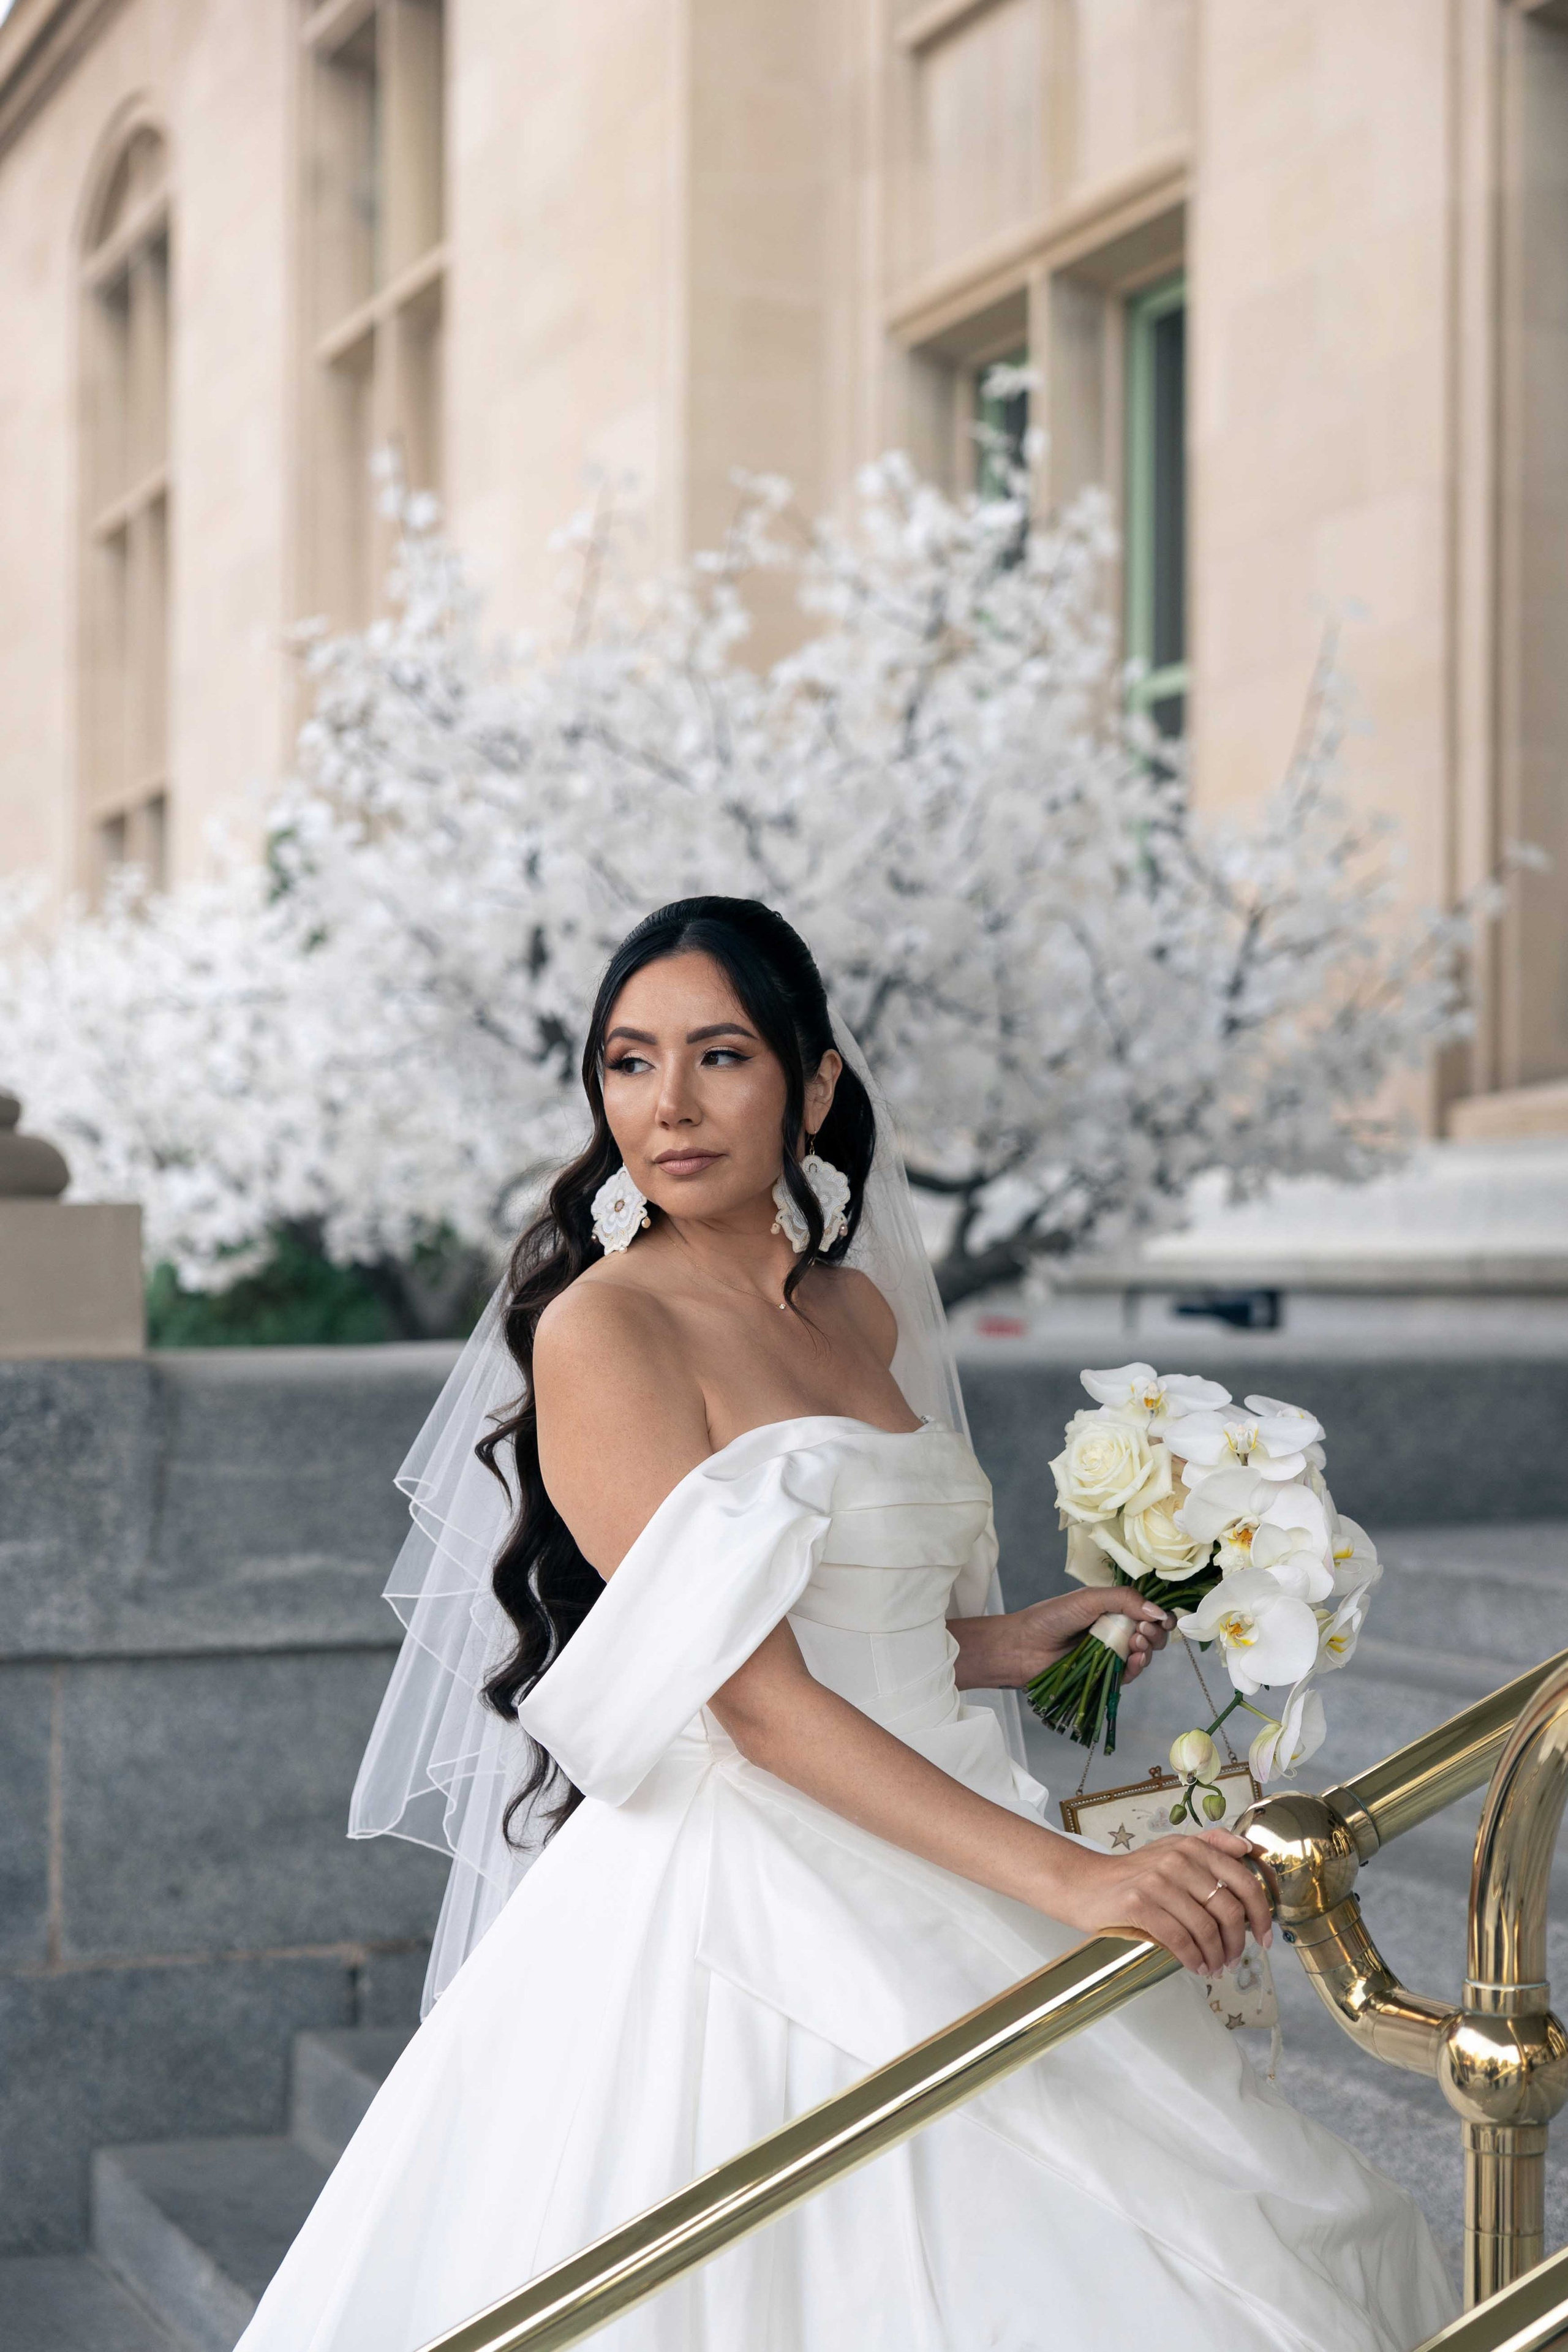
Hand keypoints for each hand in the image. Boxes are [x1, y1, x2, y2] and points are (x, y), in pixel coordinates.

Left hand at [1006, 1585, 1173, 1686]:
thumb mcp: (1089, 1598)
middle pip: (1151, 1634)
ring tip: (1136, 1642)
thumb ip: (1125, 1600)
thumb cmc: (1052, 1617)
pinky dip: (1137, 1667)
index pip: (1147, 1612)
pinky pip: (1129, 1673)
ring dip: (1148, 1649)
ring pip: (1143, 1654)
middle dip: (1155, 1633)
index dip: (1160, 1616)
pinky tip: (1135, 1659)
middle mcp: (1115, 1630)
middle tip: (1143, 1630)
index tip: (1164, 1620)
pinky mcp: (1105, 1675)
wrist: (1023, 1647)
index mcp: (1112, 1609)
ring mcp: (1110, 1654)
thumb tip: (1159, 1612)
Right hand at [1053, 1827, 1273, 1975]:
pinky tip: (1195, 1967)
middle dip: (1238, 1943)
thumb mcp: (1171, 1849)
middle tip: (1234, 1960)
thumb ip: (1210, 1844)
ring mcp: (1157, 1880)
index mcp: (1191, 1846)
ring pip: (1206, 1928)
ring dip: (1216, 1956)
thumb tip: (1249, 1848)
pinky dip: (1193, 1959)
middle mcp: (1178, 1859)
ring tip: (1214, 1967)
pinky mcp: (1139, 1903)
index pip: (1243, 1880)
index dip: (1261, 1914)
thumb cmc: (1131, 1874)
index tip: (1265, 1937)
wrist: (1082, 1883)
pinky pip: (1180, 1939)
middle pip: (1229, 1909)